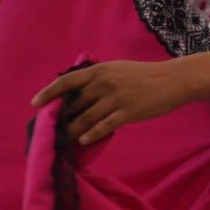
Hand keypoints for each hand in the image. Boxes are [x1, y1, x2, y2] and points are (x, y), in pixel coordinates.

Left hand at [31, 59, 188, 145]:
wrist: (173, 80)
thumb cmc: (145, 75)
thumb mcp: (118, 69)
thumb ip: (98, 78)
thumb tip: (76, 93)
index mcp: (100, 71)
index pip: (67, 82)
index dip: (49, 93)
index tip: (35, 104)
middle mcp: (104, 83)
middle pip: (75, 105)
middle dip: (63, 118)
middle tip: (54, 130)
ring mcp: (116, 98)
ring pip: (86, 118)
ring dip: (73, 131)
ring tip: (65, 139)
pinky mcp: (128, 113)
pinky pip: (103, 126)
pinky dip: (91, 135)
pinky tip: (84, 140)